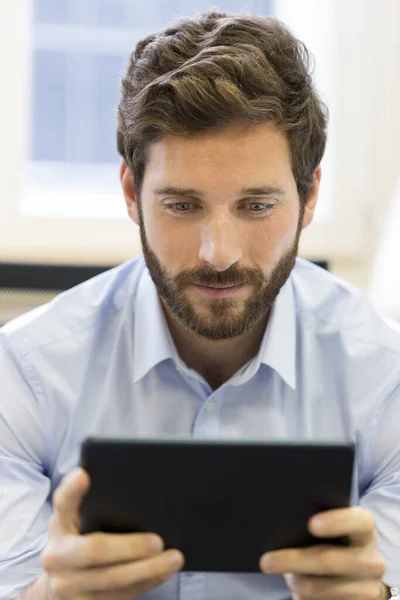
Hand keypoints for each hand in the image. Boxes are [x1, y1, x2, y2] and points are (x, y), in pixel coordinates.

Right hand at [41, 467, 184, 598]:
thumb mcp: (79, 517)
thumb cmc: (80, 537)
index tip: (84, 475)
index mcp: (59, 524)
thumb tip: (123, 481)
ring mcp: (67, 586)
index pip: (63, 502)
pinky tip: (163, 572)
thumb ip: (92, 500)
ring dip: (148, 569)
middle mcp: (56, 557)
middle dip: (131, 546)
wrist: (62, 579)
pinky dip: (146, 583)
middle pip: (96, 550)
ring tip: (174, 558)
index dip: (72, 489)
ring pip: (113, 580)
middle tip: (159, 541)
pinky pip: (120, 596)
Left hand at [259, 506, 386, 599]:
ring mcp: (368, 588)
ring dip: (295, 582)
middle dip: (293, 561)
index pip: (358, 521)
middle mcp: (371, 559)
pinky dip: (302, 597)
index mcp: (365, 529)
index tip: (311, 525)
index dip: (336, 522)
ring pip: (319, 588)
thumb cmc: (335, 543)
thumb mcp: (333, 530)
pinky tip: (293, 590)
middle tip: (265, 561)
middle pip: (329, 561)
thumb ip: (316, 523)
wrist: (357, 579)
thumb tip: (283, 523)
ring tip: (275, 572)